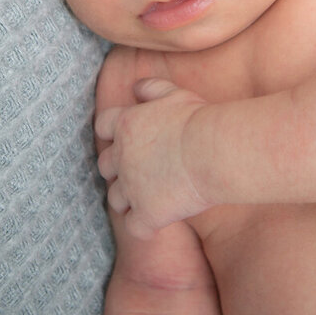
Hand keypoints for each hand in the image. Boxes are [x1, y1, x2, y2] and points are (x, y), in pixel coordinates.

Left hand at [94, 78, 211, 238]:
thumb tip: (136, 87)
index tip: (127, 139)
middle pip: (104, 166)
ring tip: (148, 199)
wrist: (213, 151)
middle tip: (139, 172)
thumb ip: (152, 88)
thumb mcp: (175, 94)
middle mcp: (121, 157)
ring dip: (128, 199)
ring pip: (115, 199)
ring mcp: (131, 187)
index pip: (103, 127)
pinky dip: (144, 226)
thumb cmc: (199, 120)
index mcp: (125, 124)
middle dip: (117, 170)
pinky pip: (135, 227)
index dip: (112, 134)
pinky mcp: (147, 213)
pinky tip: (159, 223)